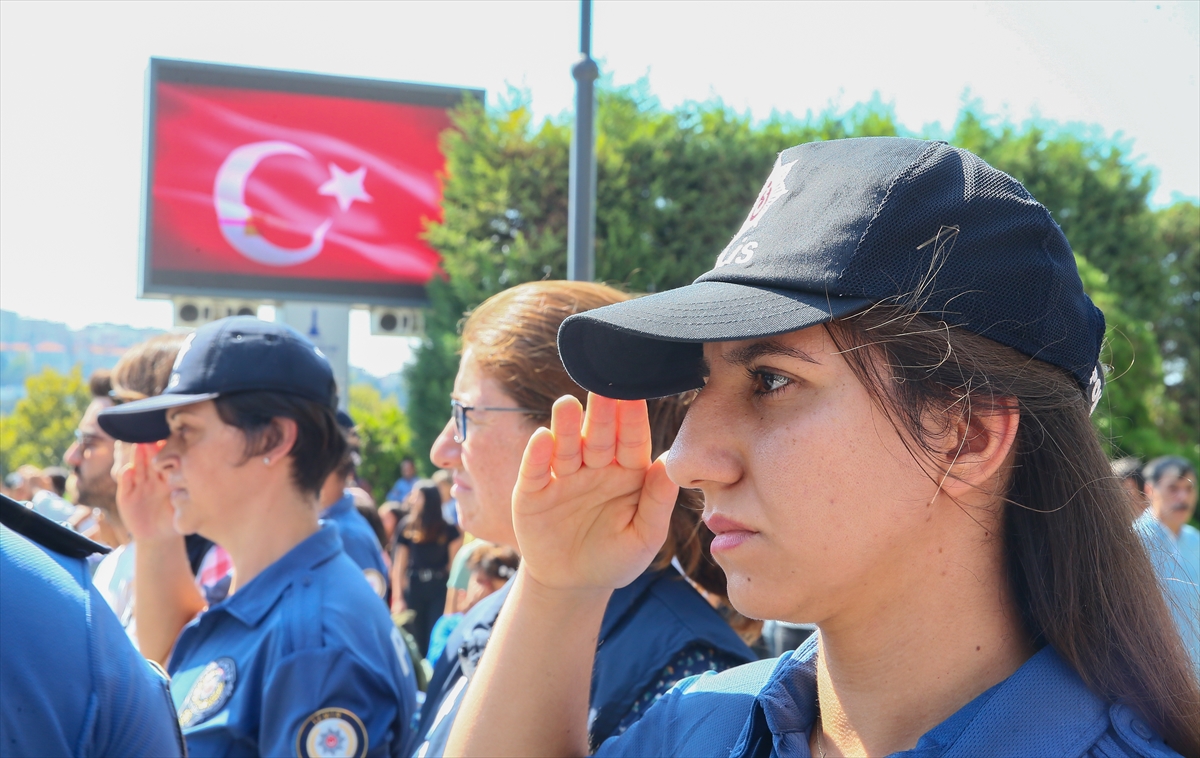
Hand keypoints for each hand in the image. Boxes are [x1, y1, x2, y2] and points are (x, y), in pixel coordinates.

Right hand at [115, 441, 177, 540]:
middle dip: (151, 449)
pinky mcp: (126, 496)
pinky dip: (125, 477)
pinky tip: (128, 470)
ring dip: (137, 457)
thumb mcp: (181, 508)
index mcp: (168, 480)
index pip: (167, 463)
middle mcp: (153, 480)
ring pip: (138, 468)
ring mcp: (139, 486)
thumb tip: (191, 485)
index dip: (168, 453)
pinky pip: (125, 484)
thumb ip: (183, 496)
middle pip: (151, 461)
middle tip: (153, 437)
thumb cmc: (173, 521)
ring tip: (138, 446)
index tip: (172, 442)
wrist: (157, 537)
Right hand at [512, 394, 678, 591]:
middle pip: (599, 436)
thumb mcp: (644, 537)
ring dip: (566, 426)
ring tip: (567, 405)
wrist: (574, 584)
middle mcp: (595, 467)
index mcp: (628, 472)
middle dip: (601, 414)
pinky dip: (537, 455)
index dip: (633, 420)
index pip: (632, 441)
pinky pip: (536, 471)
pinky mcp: (533, 492)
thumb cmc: (617, 558)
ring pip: (566, 446)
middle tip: (603, 389)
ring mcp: (563, 477)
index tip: (634, 397)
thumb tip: (668, 464)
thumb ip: (657, 502)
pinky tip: (542, 438)